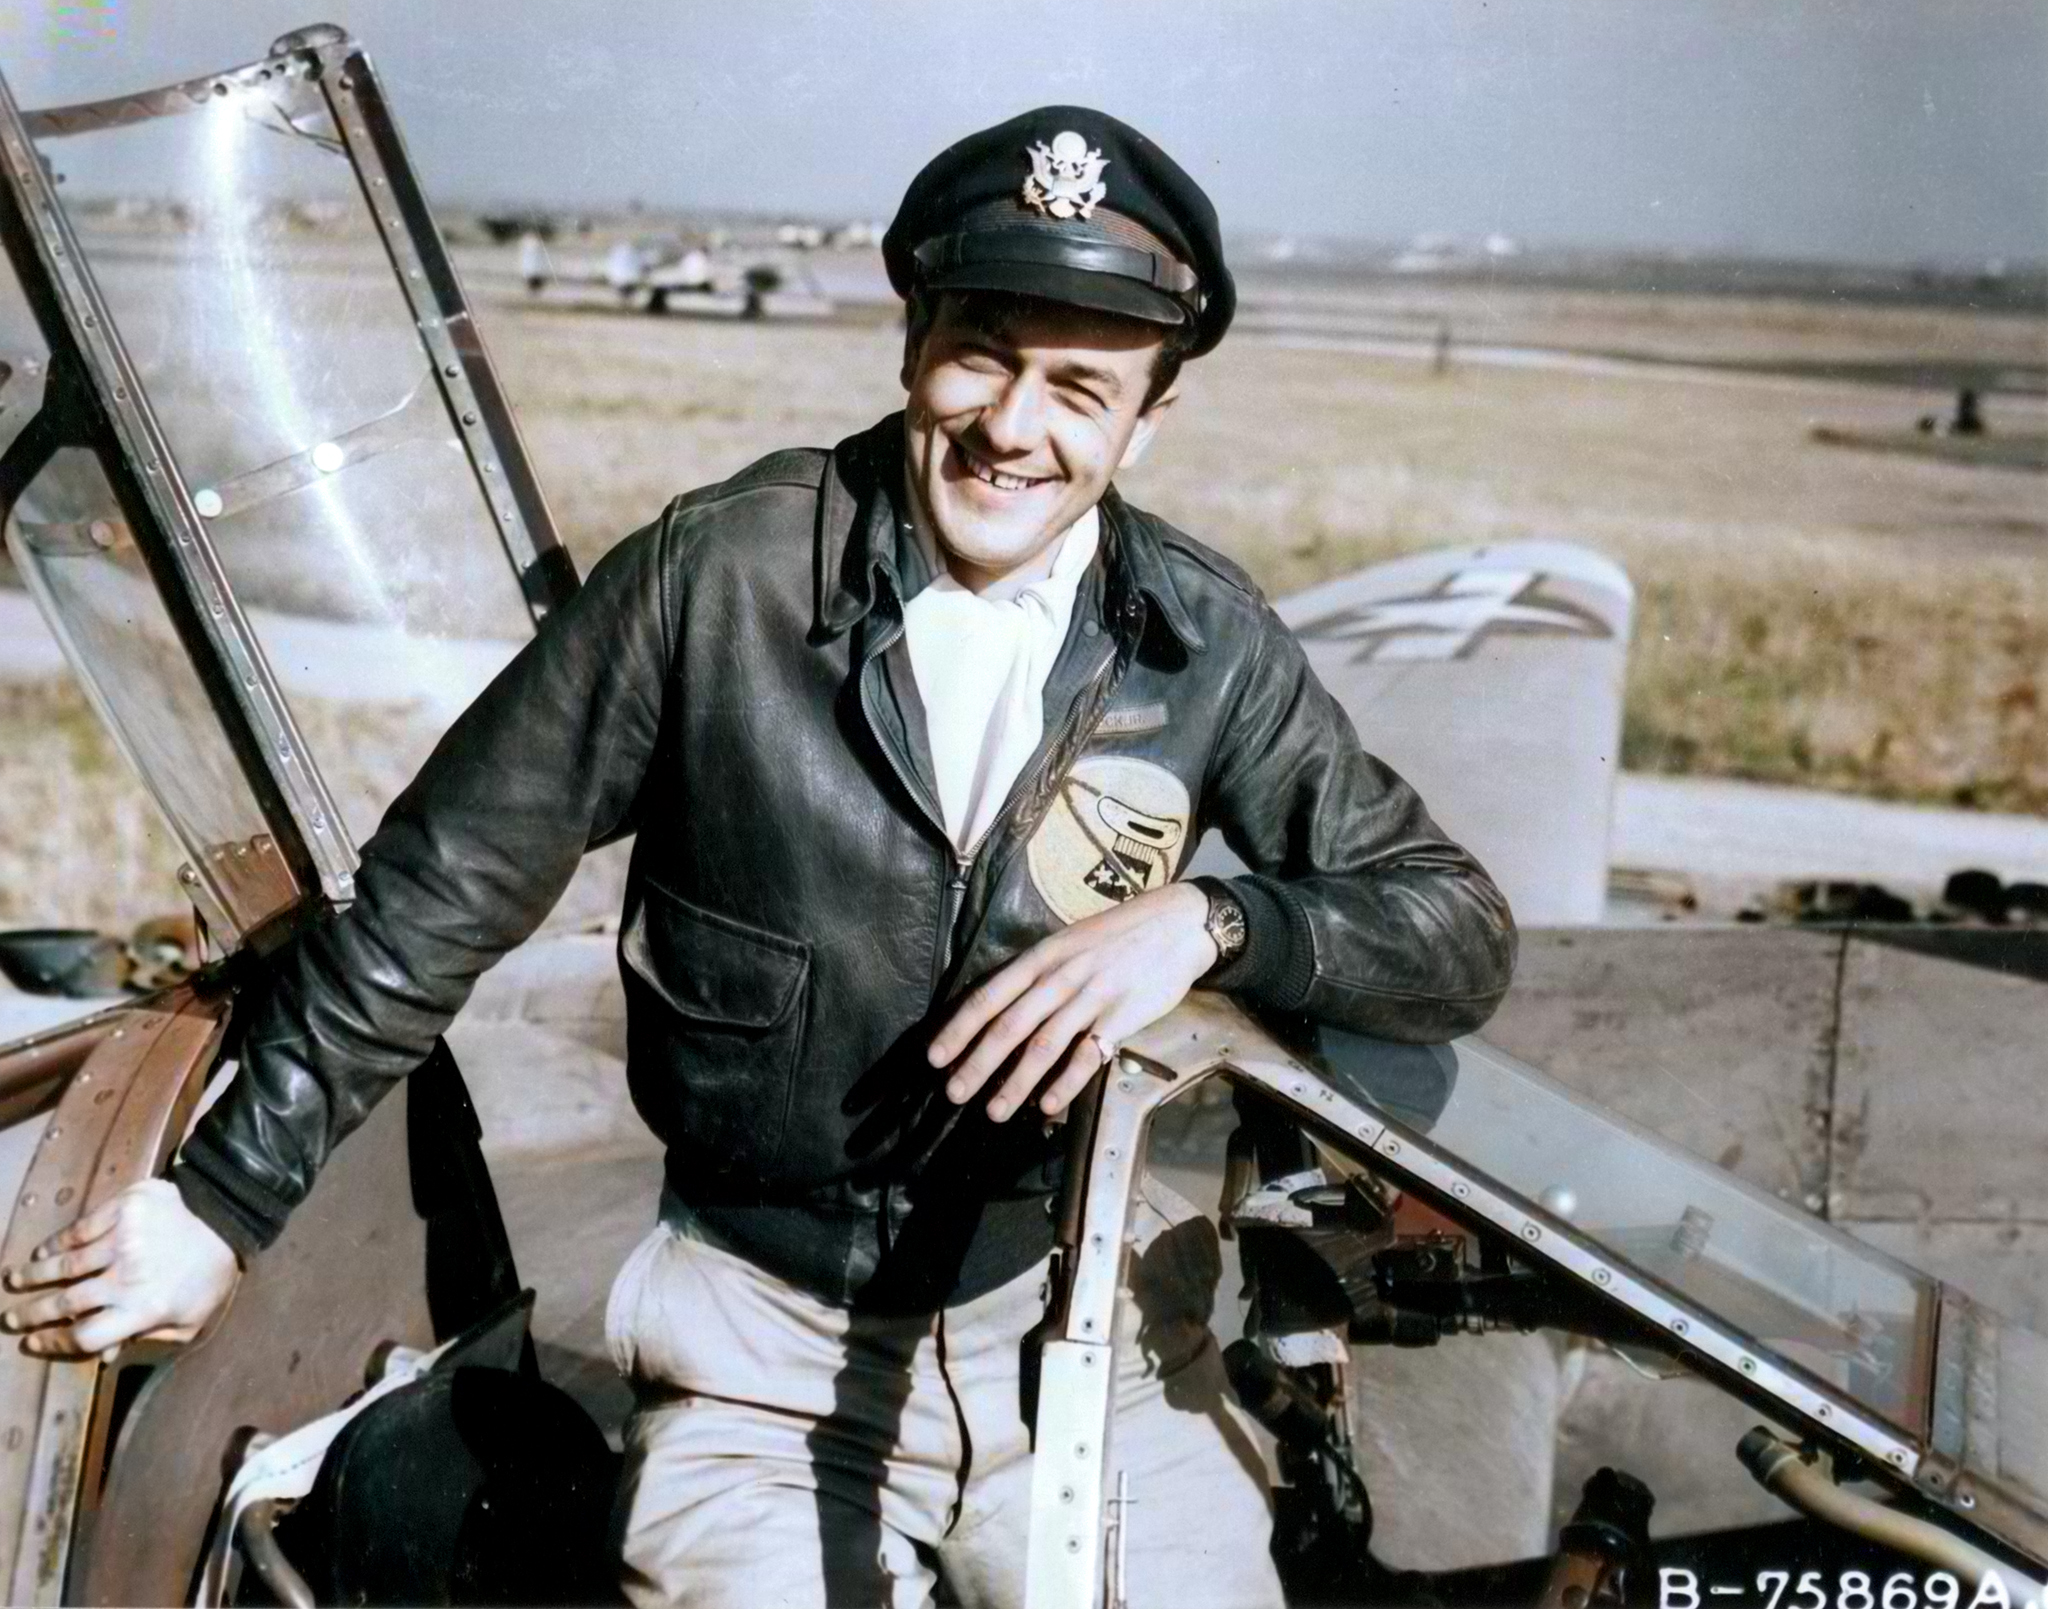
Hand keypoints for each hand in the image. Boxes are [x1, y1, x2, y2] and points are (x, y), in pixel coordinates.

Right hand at [2, 1179, 239, 1357]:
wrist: (227, 1216)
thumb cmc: (208, 1273)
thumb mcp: (190, 1319)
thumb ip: (148, 1338)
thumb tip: (105, 1355)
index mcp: (145, 1309)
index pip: (86, 1336)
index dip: (54, 1343)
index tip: (33, 1342)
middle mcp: (129, 1278)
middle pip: (66, 1302)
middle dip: (32, 1312)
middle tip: (10, 1318)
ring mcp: (124, 1241)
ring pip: (66, 1264)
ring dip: (35, 1275)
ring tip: (16, 1281)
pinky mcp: (123, 1209)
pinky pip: (80, 1229)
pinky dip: (57, 1242)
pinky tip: (43, 1250)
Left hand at [928, 881, 1217, 1121]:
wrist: (1176, 925)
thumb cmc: (1116, 936)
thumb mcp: (1067, 943)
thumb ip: (1036, 974)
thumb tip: (1000, 1009)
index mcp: (1041, 958)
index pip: (989, 996)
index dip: (960, 1029)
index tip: (935, 1057)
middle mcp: (1060, 977)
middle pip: (1009, 1027)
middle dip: (977, 1064)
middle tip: (954, 1095)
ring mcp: (1091, 997)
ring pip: (1044, 1046)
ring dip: (1015, 1082)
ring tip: (993, 1111)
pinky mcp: (1121, 1017)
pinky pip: (1088, 1055)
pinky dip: (1065, 1083)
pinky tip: (1047, 1105)